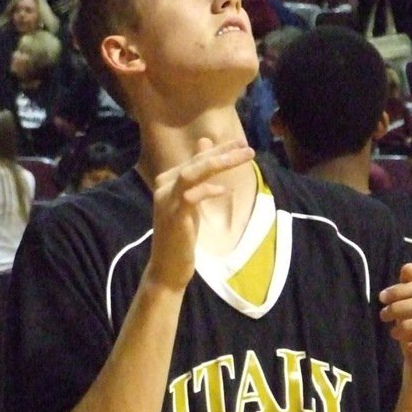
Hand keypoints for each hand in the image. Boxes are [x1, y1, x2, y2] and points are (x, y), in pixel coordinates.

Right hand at [143, 137, 254, 292]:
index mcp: (168, 181)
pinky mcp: (174, 216)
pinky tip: (224, 191)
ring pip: (192, 173)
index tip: (241, 143)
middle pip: (196, 162)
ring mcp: (167, 201)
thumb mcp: (192, 202)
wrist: (167, 268)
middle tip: (247, 148)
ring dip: (218, 163)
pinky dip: (208, 190)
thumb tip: (204, 143)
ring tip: (242, 158)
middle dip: (222, 152)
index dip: (218, 149)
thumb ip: (198, 176)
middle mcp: (164, 186)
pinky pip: (191, 196)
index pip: (196, 159)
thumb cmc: (181, 236)